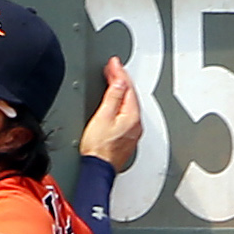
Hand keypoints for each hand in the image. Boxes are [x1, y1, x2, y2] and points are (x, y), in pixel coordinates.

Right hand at [80, 56, 142, 173]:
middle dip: (122, 80)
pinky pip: (127, 115)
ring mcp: (133, 132)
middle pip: (131, 95)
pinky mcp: (127, 138)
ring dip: (121, 91)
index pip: (128, 87)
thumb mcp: (103, 116)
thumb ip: (113, 96)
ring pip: (129, 104)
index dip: (120, 72)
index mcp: (132, 116)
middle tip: (112, 68)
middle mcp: (136, 124)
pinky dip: (121, 104)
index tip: (113, 62)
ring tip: (113, 80)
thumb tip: (120, 80)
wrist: (98, 170)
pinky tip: (115, 101)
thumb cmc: (99, 148)